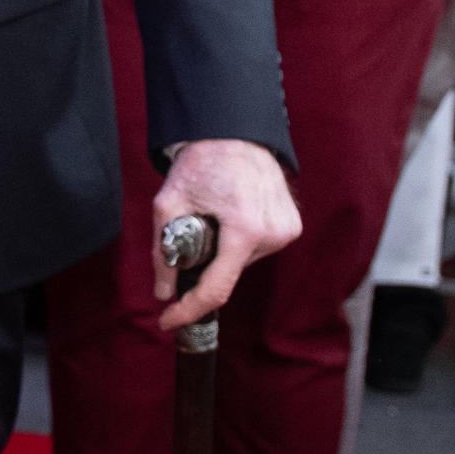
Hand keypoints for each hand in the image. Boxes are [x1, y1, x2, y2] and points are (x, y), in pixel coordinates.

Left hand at [152, 140, 301, 330]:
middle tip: (190, 234)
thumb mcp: (168, 205)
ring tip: (215, 216)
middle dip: (204, 267)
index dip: (189, 310)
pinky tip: (232, 216)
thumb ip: (163, 253)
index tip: (169, 321)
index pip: (217, 289)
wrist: (233, 133)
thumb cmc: (202, 163)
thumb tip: (163, 292)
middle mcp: (272, 233)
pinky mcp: (291, 226)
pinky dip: (239, 243)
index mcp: (245, 228)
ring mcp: (286, 230)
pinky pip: (256, 249)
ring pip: (242, 263)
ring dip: (223, 253)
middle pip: (228, 274)